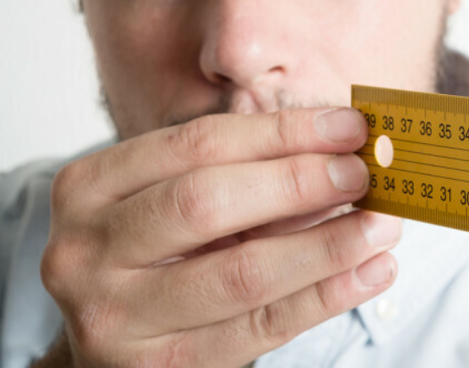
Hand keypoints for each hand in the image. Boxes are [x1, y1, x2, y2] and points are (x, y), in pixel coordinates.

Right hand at [36, 108, 400, 366]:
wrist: (113, 341)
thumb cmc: (158, 257)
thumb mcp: (181, 204)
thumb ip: (250, 174)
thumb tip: (347, 147)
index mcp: (90, 187)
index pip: (198, 144)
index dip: (283, 132)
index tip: (352, 126)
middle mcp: (86, 249)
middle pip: (207, 201)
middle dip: (298, 182)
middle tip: (365, 174)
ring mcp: (112, 315)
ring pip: (239, 273)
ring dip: (326, 245)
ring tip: (383, 226)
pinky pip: (258, 329)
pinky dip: (325, 297)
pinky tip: (370, 273)